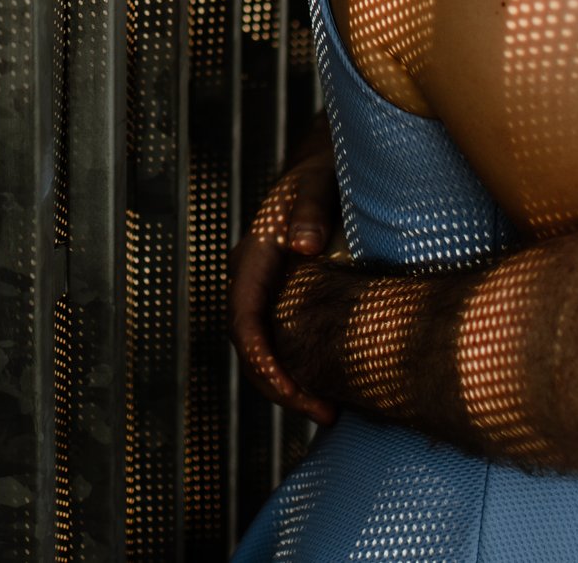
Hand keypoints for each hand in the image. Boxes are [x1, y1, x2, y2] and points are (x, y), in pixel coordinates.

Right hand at [229, 128, 341, 422]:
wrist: (329, 164)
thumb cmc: (325, 172)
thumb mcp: (320, 181)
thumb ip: (309, 209)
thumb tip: (300, 246)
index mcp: (252, 257)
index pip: (244, 321)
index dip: (262, 362)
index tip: (292, 391)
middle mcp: (252, 278)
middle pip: (252, 347)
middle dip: (280, 387)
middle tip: (325, 414)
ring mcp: (267, 290)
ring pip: (266, 349)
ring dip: (290, 384)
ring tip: (330, 411)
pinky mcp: (286, 297)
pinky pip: (283, 340)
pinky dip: (301, 367)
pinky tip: (333, 385)